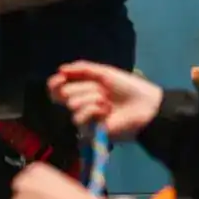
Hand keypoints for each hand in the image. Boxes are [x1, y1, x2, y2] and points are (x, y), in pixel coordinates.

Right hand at [46, 61, 162, 140]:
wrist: (143, 105)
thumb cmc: (126, 87)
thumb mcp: (104, 72)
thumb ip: (81, 68)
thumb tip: (59, 69)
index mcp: (82, 88)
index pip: (57, 88)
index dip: (55, 83)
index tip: (61, 78)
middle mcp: (80, 102)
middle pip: (63, 94)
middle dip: (82, 88)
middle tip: (101, 90)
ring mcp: (85, 117)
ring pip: (72, 104)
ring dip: (91, 98)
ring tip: (107, 101)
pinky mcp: (89, 130)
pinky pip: (79, 117)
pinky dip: (93, 110)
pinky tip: (106, 111)